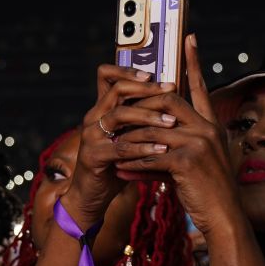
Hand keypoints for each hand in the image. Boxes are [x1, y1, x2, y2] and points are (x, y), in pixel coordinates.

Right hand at [63, 65, 169, 227]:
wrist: (92, 195)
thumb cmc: (116, 164)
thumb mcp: (129, 137)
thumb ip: (142, 119)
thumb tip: (173, 101)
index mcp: (102, 108)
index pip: (107, 76)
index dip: (128, 70)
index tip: (154, 74)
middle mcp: (93, 117)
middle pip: (117, 90)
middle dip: (146, 89)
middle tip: (171, 91)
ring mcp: (91, 136)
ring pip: (119, 115)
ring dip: (148, 117)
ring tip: (172, 122)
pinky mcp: (93, 156)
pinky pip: (120, 147)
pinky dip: (142, 148)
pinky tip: (161, 150)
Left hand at [108, 35, 242, 236]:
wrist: (225, 219)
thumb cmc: (209, 194)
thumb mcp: (196, 164)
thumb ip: (173, 148)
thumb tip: (143, 146)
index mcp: (212, 126)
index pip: (201, 87)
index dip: (194, 62)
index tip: (189, 38)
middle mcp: (207, 129)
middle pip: (167, 101)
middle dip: (140, 105)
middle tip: (118, 110)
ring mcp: (199, 143)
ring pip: (152, 131)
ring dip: (129, 141)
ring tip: (110, 147)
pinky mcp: (187, 161)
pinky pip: (150, 157)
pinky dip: (132, 165)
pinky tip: (119, 171)